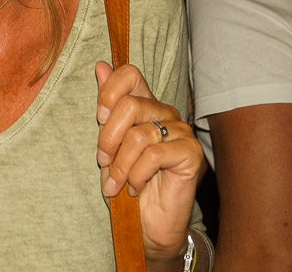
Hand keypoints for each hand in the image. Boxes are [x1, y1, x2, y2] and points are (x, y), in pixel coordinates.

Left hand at [95, 61, 202, 264]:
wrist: (144, 226)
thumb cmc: (125, 184)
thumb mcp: (108, 144)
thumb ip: (107, 106)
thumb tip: (100, 65)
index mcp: (145, 106)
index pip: (130, 74)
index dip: (110, 90)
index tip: (99, 116)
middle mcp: (165, 114)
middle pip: (131, 104)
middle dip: (108, 137)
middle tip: (103, 162)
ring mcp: (182, 133)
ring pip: (139, 134)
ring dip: (120, 165)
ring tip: (115, 184)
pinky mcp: (192, 154)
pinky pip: (154, 155)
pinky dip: (136, 175)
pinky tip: (135, 189)